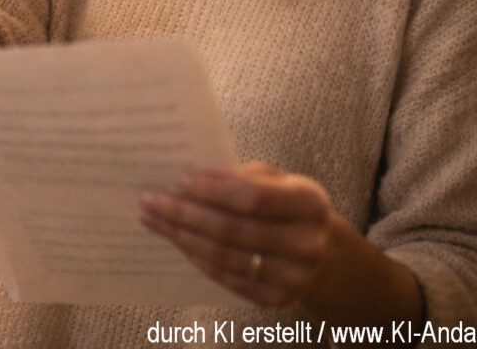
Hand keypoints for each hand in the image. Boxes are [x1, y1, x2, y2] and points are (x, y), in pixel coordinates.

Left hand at [140, 162, 334, 308]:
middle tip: (151, 200)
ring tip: (153, 218)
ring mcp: (293, 278)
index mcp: (309, 203)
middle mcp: (306, 245)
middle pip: (232, 230)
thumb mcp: (277, 179)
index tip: (179, 179)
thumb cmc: (287, 204)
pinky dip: (196, 257)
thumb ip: (241, 176)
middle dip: (185, 214)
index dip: (212, 190)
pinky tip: (176, 240)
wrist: (325, 253)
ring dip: (181, 236)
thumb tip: (189, 179)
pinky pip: (226, 278)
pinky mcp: (276, 300)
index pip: (252, 198)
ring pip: (224, 257)